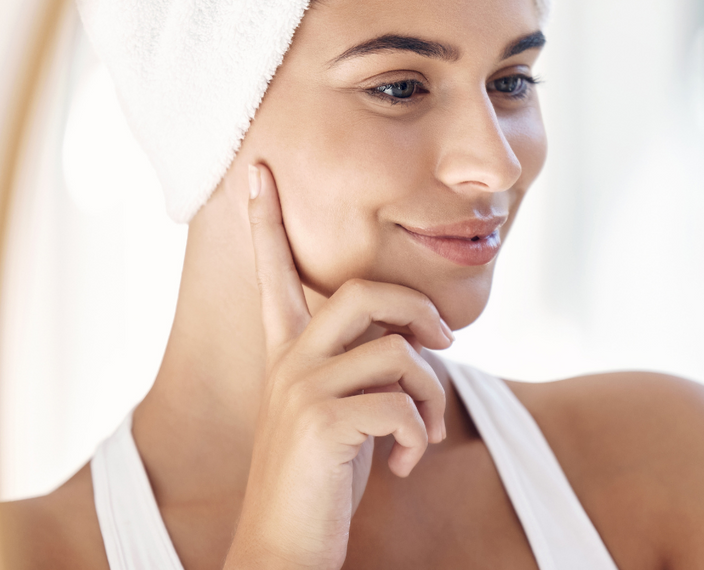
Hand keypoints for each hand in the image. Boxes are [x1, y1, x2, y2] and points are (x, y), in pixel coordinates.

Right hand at [223, 163, 454, 569]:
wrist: (285, 546)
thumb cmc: (321, 480)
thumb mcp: (341, 410)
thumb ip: (362, 364)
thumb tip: (414, 337)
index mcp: (286, 354)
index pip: (275, 274)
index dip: (266, 222)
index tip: (258, 171)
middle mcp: (287, 362)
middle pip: (366, 291)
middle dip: (421, 310)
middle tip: (445, 342)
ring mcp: (301, 391)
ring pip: (399, 352)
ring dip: (432, 397)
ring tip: (420, 436)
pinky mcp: (322, 423)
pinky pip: (403, 404)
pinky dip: (419, 436)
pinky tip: (404, 465)